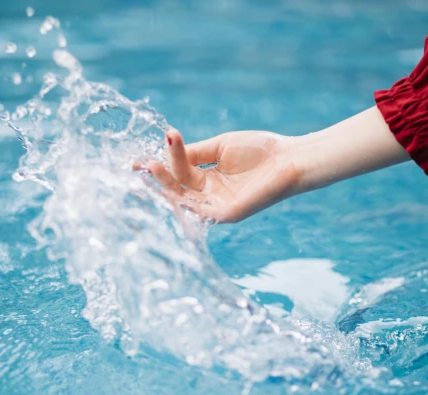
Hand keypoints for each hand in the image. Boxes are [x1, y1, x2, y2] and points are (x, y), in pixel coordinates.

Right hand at [136, 128, 300, 222]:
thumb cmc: (260, 150)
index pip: (178, 172)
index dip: (159, 165)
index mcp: (208, 178)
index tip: (138, 158)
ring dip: (166, 184)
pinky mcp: (226, 214)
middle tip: (141, 163)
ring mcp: (217, 206)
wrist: (289, 159)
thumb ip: (193, 152)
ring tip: (151, 167)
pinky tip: (169, 187)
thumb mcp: (220, 146)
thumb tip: (164, 147)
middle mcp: (209, 195)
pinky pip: (198, 210)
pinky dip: (183, 199)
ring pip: (184, 199)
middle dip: (158, 176)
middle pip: (176, 188)